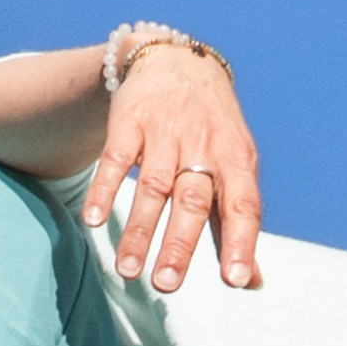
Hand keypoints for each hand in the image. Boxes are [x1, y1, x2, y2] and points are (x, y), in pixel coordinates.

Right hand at [81, 41, 261, 293]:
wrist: (178, 61)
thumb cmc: (211, 131)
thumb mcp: (235, 167)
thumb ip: (236, 224)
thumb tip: (252, 282)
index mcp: (237, 159)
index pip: (243, 205)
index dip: (241, 242)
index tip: (237, 280)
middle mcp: (203, 145)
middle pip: (192, 201)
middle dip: (179, 245)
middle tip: (166, 285)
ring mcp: (165, 132)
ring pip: (152, 187)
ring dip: (139, 231)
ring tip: (128, 271)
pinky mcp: (129, 121)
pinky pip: (116, 158)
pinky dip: (104, 189)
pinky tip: (94, 221)